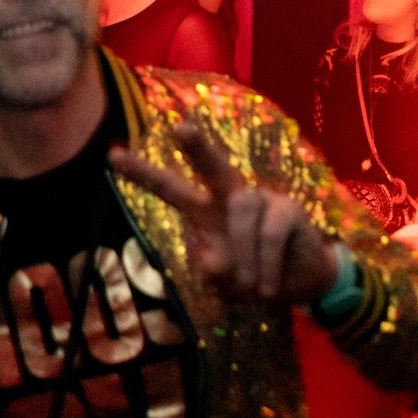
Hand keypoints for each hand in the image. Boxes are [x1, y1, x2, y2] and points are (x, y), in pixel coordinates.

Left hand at [111, 120, 340, 304]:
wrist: (305, 283)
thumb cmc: (253, 275)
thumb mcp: (226, 281)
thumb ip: (214, 272)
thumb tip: (213, 264)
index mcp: (205, 209)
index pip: (170, 188)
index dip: (143, 173)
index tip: (111, 156)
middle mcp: (231, 195)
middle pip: (212, 166)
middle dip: (197, 147)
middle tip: (181, 128)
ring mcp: (262, 198)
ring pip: (242, 213)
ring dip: (244, 258)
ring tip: (249, 289)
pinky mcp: (288, 210)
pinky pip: (269, 233)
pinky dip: (265, 266)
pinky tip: (267, 288)